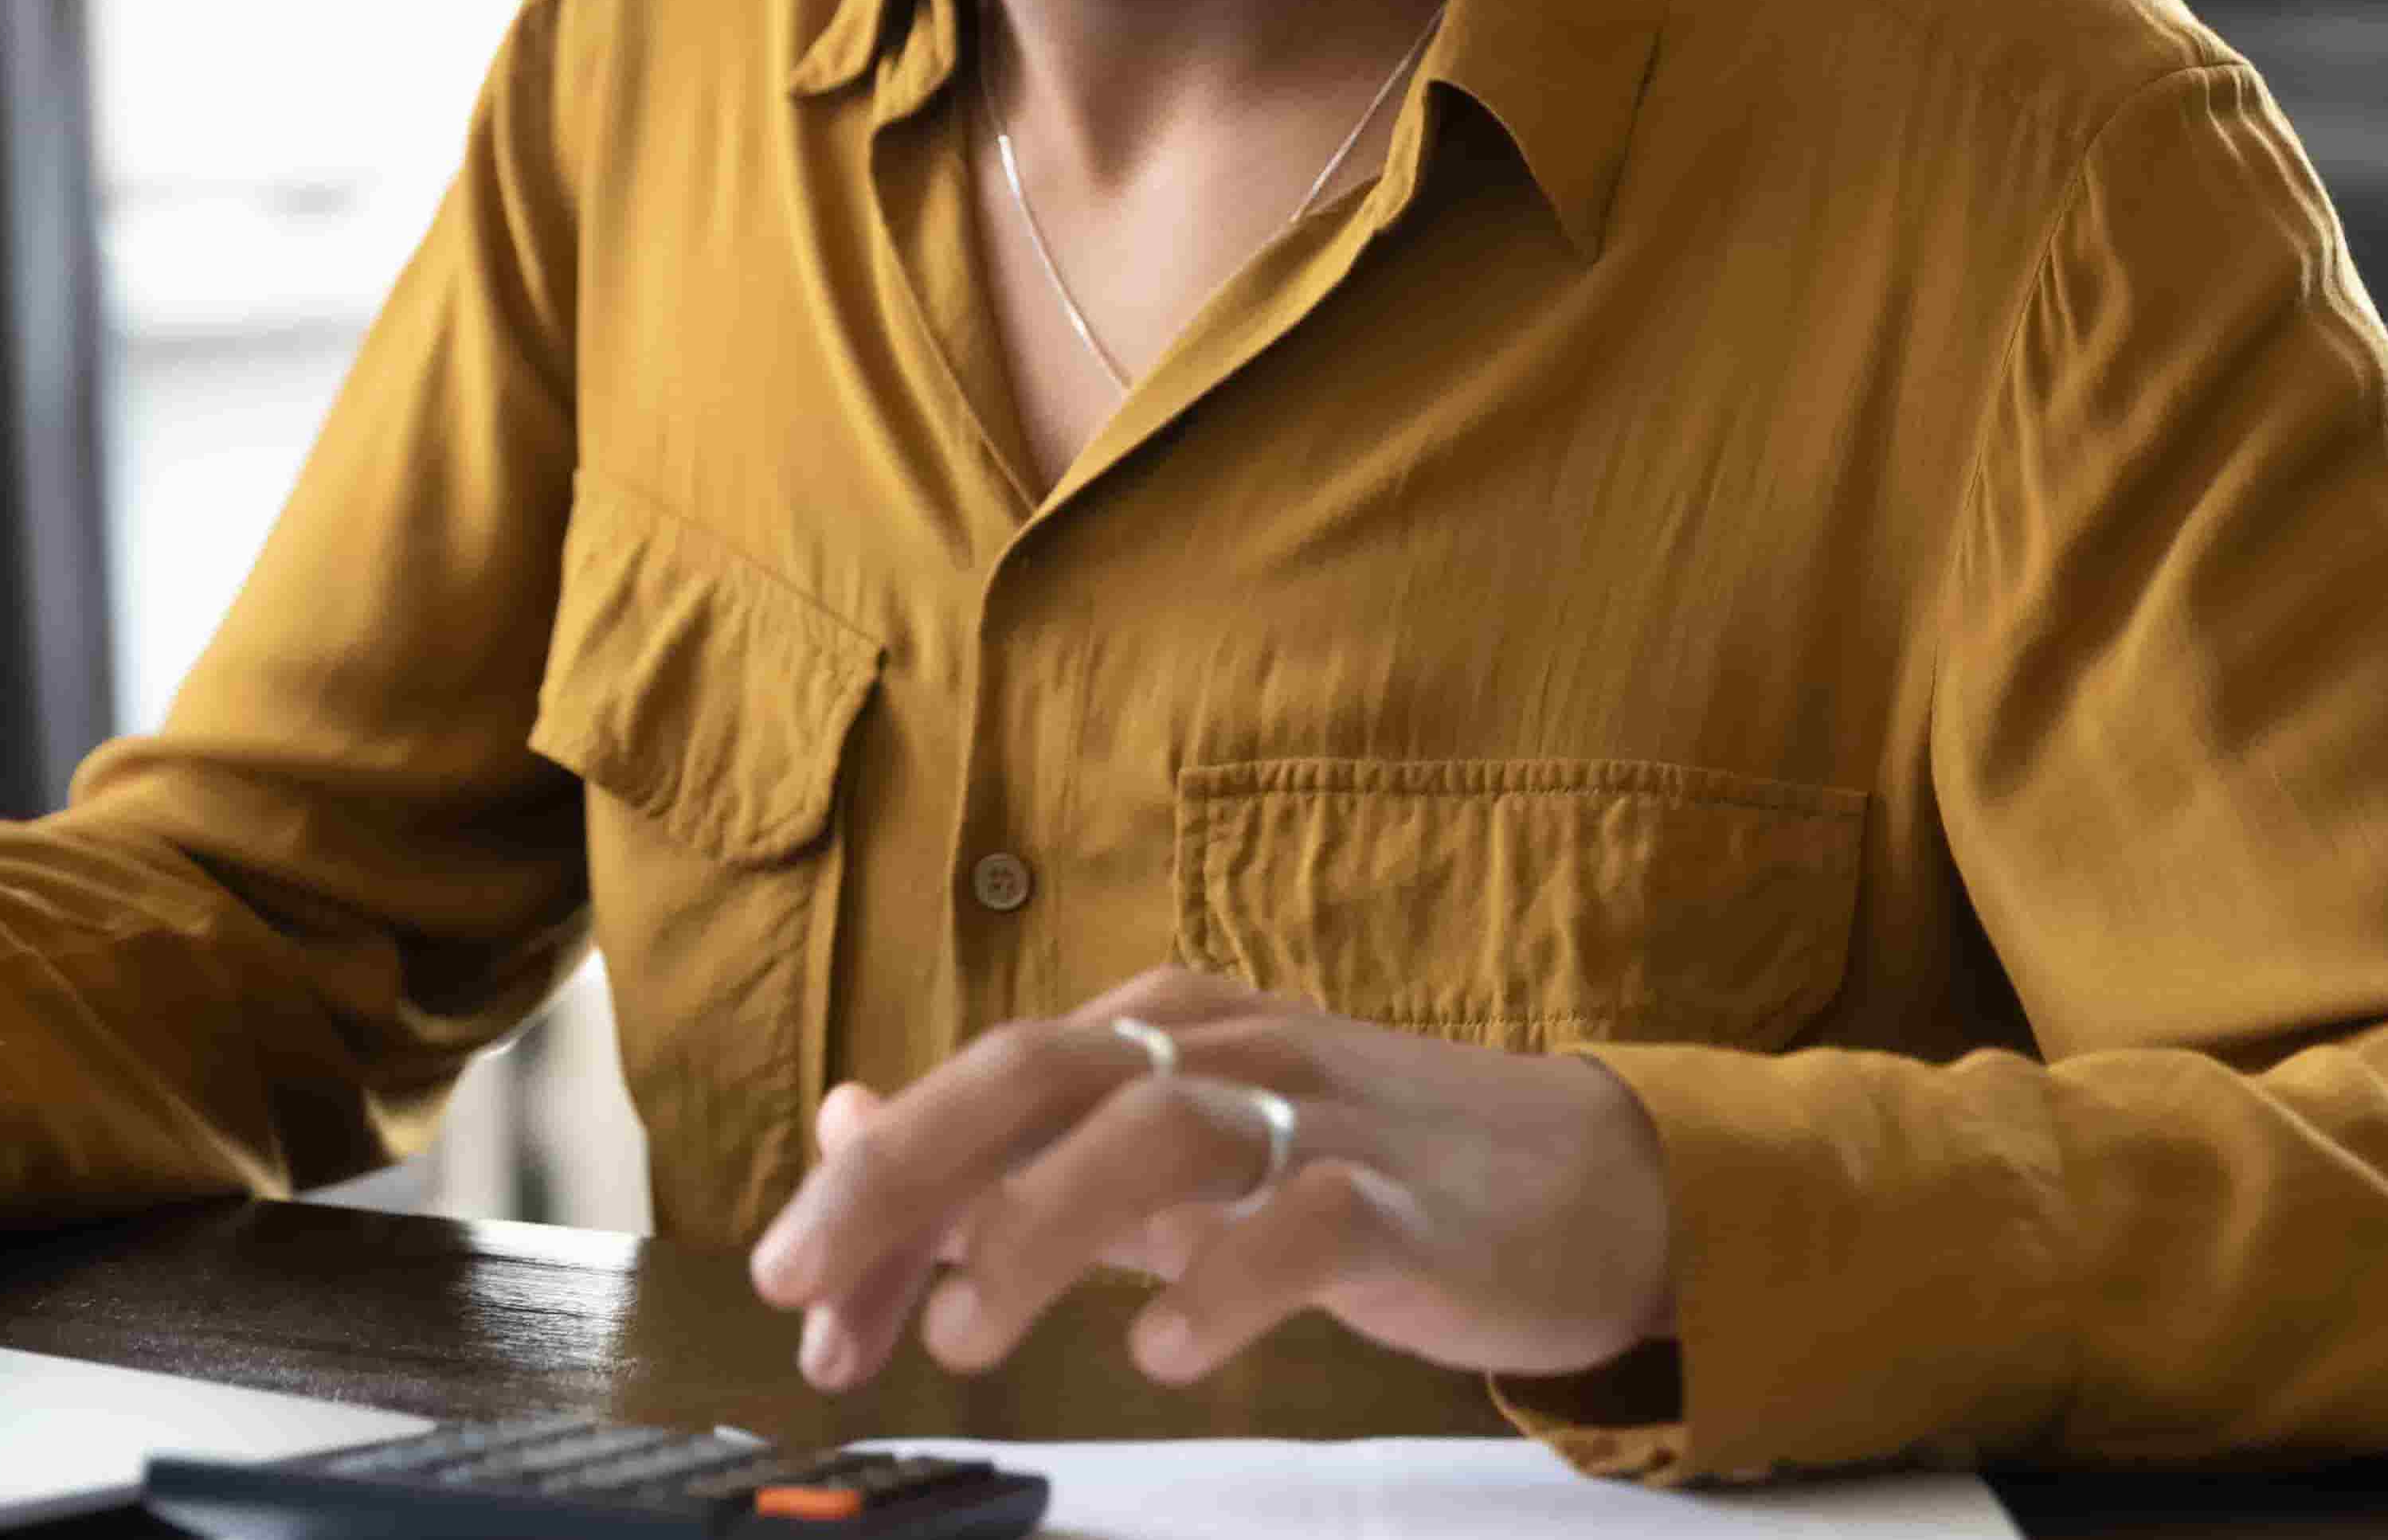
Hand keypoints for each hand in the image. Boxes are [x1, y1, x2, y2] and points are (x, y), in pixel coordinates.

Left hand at [745, 966, 1676, 1394]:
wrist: (1589, 1184)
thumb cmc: (1357, 1170)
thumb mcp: (1167, 1150)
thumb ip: (1017, 1149)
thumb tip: (845, 1125)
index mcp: (1162, 1034)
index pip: (982, 1090)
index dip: (873, 1189)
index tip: (799, 1303)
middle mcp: (1226, 1050)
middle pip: (1038, 1075)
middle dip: (904, 1174)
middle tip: (805, 1286)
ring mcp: (1322, 1116)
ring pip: (1158, 1130)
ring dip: (1039, 1228)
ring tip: (963, 1332)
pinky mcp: (1406, 1202)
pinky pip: (1305, 1223)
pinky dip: (1221, 1285)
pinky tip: (1162, 1353)